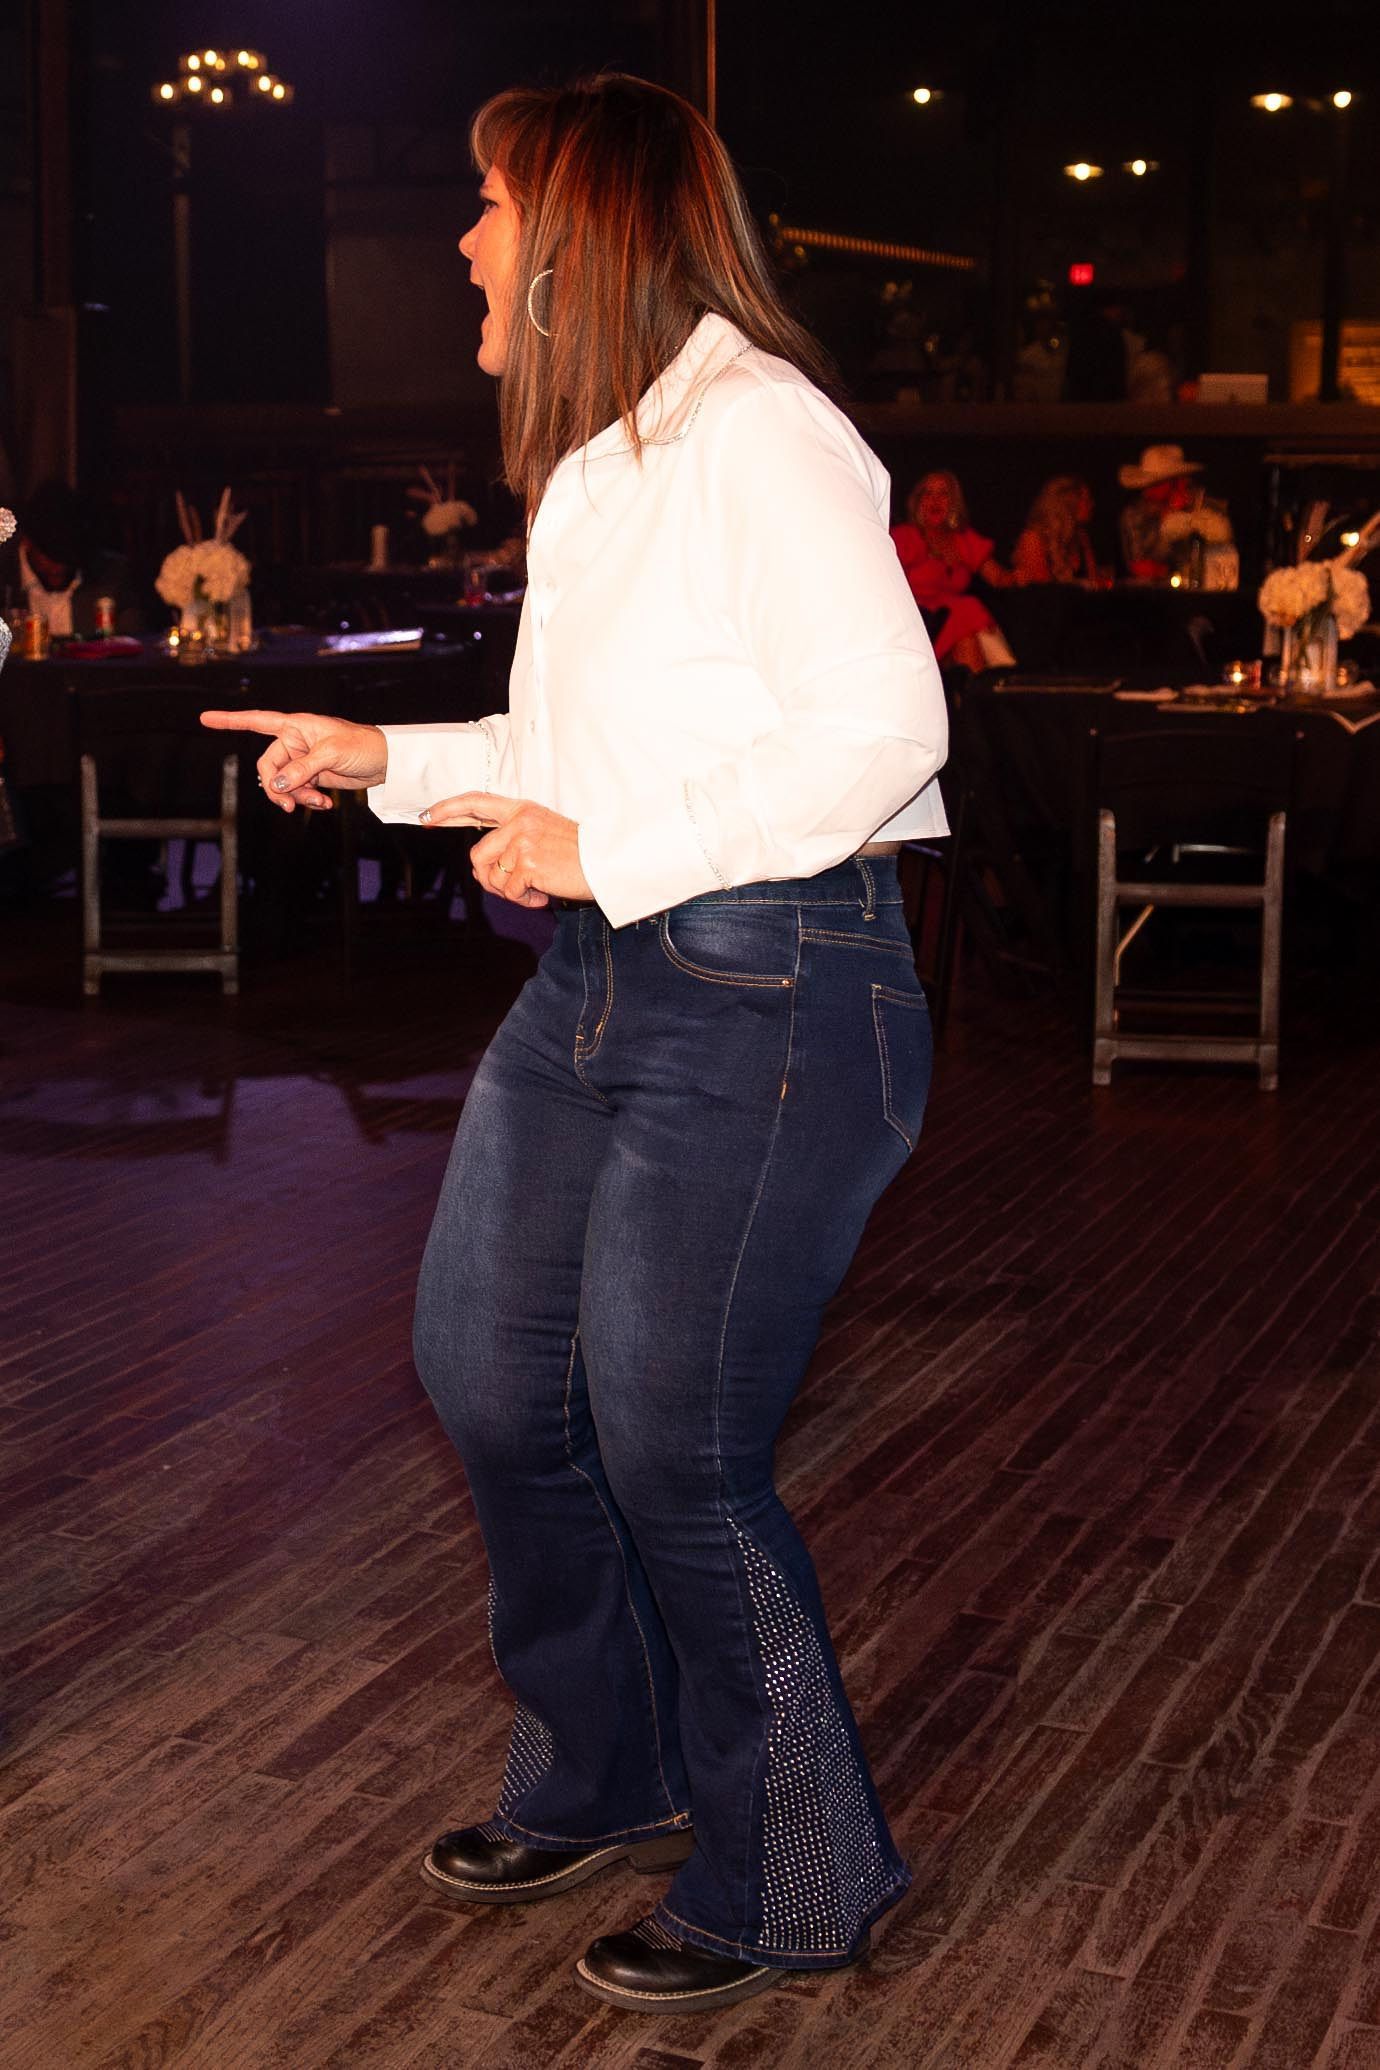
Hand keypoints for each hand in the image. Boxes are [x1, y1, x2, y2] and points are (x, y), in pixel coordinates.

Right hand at [199, 708, 387, 812]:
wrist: (386, 761)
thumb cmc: (362, 745)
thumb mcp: (331, 754)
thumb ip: (302, 769)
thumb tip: (277, 785)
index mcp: (295, 726)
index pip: (256, 721)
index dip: (230, 721)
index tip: (205, 719)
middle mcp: (295, 742)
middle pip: (268, 767)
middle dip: (277, 788)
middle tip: (290, 805)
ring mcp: (303, 761)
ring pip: (283, 784)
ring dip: (296, 797)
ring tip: (317, 803)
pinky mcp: (313, 777)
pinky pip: (299, 792)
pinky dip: (308, 800)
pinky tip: (325, 804)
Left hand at [419, 792, 591, 908]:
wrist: (607, 863)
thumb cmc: (579, 854)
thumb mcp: (544, 834)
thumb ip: (514, 839)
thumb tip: (483, 866)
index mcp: (522, 810)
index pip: (477, 802)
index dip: (449, 809)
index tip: (428, 816)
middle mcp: (520, 821)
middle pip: (478, 855)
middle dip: (490, 879)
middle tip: (514, 889)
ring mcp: (523, 840)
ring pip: (491, 876)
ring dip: (510, 892)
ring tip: (535, 888)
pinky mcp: (528, 862)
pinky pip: (509, 891)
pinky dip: (524, 900)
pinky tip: (544, 893)